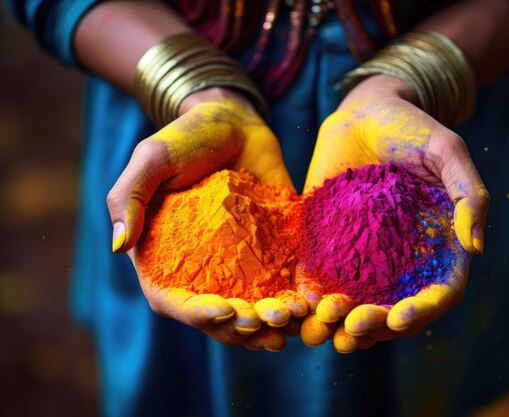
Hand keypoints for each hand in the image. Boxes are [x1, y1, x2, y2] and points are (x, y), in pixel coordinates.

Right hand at [108, 88, 304, 349]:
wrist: (233, 122)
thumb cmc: (186, 138)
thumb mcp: (152, 159)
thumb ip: (129, 198)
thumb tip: (117, 246)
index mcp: (164, 258)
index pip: (173, 300)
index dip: (196, 314)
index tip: (224, 311)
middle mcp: (201, 270)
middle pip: (219, 316)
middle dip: (243, 326)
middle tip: (267, 323)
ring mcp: (238, 264)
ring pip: (253, 307)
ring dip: (272, 321)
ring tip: (294, 318)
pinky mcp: (270, 250)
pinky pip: (283, 281)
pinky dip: (297, 296)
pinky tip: (313, 302)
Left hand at [299, 75, 486, 351]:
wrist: (362, 113)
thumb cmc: (411, 127)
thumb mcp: (446, 151)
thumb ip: (468, 193)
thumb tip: (475, 247)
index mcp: (436, 247)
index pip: (437, 294)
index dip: (422, 313)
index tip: (399, 318)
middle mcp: (401, 260)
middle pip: (393, 310)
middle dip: (375, 327)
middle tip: (352, 328)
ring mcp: (364, 255)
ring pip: (356, 304)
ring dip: (341, 324)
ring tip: (323, 328)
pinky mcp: (329, 244)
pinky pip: (321, 278)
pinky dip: (312, 298)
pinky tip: (299, 305)